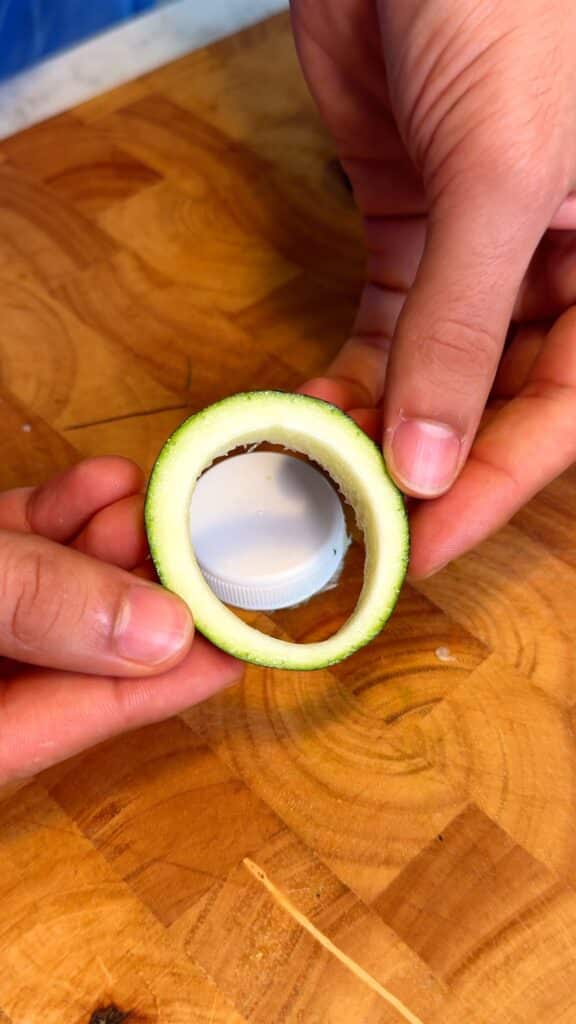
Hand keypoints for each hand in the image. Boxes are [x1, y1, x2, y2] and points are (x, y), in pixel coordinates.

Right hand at [0, 458, 239, 787]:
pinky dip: (58, 517)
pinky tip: (103, 482)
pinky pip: (17, 553)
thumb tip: (161, 634)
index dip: (170, 679)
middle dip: (143, 592)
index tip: (241, 640)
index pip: (82, 716)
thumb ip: (36, 606)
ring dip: (108, 544)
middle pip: (74, 652)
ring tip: (148, 501)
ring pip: (52, 594)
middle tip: (194, 544)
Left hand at [292, 0, 575, 575]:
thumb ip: (464, 324)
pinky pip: (391, 325)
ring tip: (322, 477)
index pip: (563, 410)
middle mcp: (558, 264)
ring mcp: (483, 247)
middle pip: (500, 399)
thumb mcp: (499, 173)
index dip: (492, 485)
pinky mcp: (414, 222)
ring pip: (439, 370)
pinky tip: (311, 414)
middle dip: (429, 465)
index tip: (423, 548)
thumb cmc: (511, 3)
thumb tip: (427, 460)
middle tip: (360, 522)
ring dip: (382, 427)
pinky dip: (352, 373)